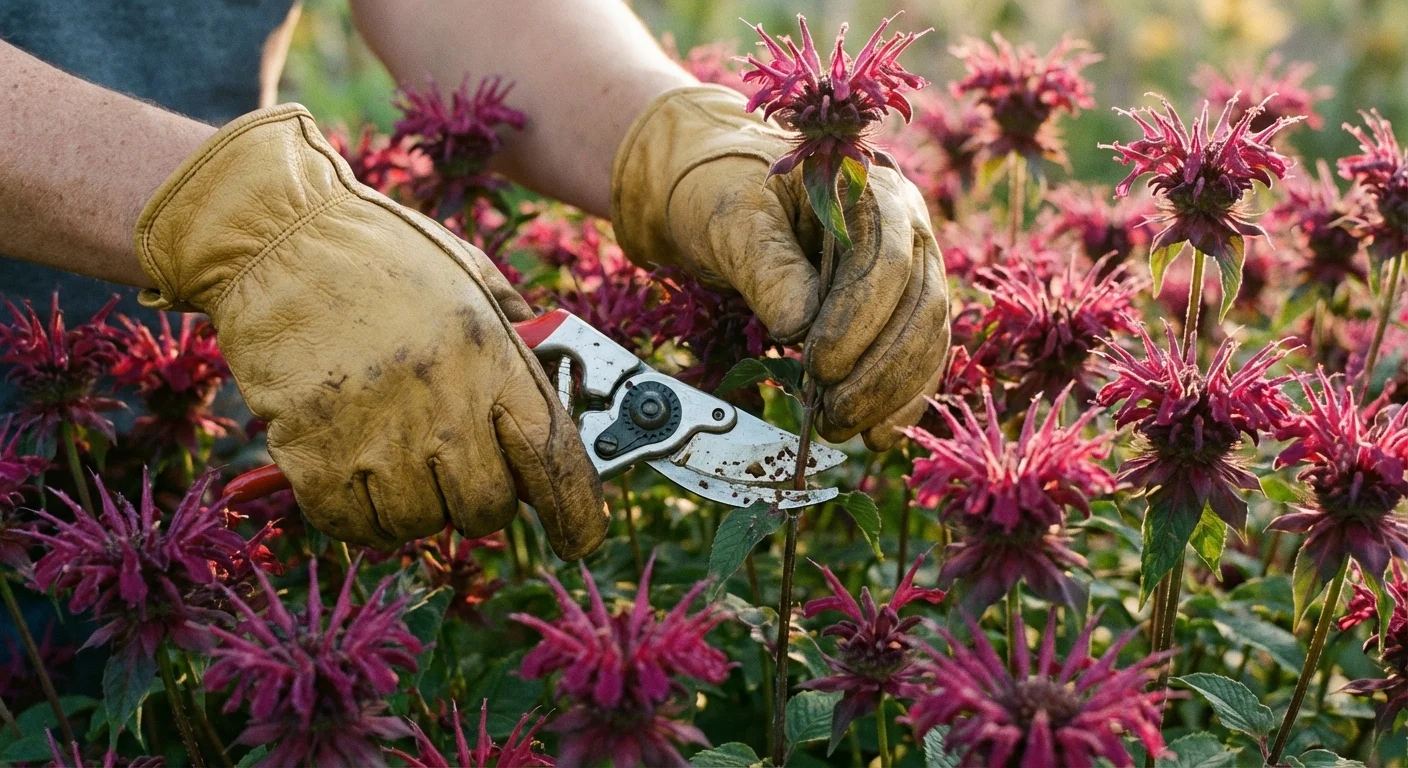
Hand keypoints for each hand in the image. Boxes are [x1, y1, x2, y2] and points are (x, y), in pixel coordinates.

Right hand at [134, 105, 607, 556]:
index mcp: (492, 360)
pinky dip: (360, 513)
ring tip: (398, 452)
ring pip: (418, 524)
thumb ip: (521, 332)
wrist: (276, 237)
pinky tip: (356, 469)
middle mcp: (442, 407)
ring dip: (417, 505)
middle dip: (482, 500)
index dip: (577, 511)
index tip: (581, 536)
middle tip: (458, 466)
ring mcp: (375, 437)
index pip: (553, 460)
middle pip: (487, 510)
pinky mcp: (312, 456)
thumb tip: (562, 379)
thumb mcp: (472, 274)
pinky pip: (354, 527)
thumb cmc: (381, 252)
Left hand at [610, 86, 949, 450]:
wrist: (724, 198)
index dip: (859, 316)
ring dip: (891, 392)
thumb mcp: (733, 224)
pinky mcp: (906, 308)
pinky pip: (921, 356)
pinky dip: (902, 398)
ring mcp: (915, 267)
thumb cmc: (727, 198)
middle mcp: (908, 226)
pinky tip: (877, 433)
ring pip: (928, 335)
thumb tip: (800, 327)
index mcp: (870, 188)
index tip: (819, 363)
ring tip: (842, 428)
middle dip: (880, 369)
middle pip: (920, 301)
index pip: (886, 257)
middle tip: (833, 414)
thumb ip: (768, 269)